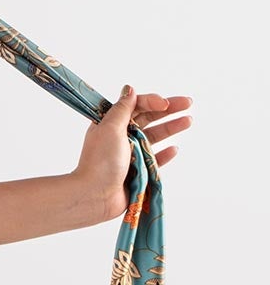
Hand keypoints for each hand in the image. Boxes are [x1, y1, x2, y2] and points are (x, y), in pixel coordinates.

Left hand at [73, 86, 192, 221]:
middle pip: (149, 119)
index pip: (136, 106)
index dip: (152, 101)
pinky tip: (174, 148)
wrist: (95, 195)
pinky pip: (155, 160)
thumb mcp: (110, 128)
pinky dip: (165, 154)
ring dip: (171, 128)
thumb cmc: (100, 161)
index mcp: (111, 124)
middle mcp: (121, 137)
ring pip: (155, 138)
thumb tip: (130, 89)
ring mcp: (130, 155)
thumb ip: (123, 109)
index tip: (166, 103)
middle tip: (189, 103)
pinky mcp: (138, 172)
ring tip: (188, 120)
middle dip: (169, 110)